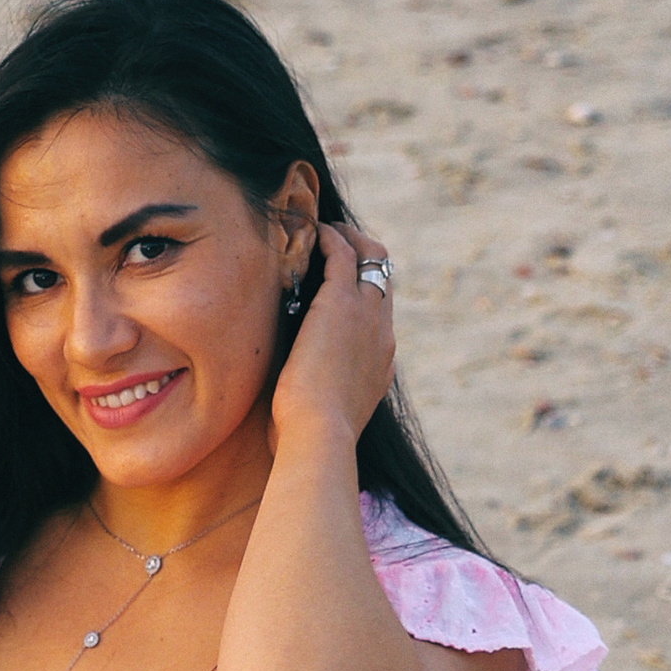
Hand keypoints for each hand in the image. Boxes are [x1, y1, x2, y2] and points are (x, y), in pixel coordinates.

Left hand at [270, 221, 394, 453]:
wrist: (320, 436)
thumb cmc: (308, 440)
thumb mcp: (319, 420)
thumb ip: (314, 405)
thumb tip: (287, 415)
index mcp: (381, 364)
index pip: (381, 319)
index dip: (363, 297)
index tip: (340, 289)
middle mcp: (383, 335)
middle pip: (383, 281)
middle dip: (363, 257)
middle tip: (337, 245)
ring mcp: (367, 316)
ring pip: (373, 258)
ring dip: (350, 239)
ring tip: (326, 230)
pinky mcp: (342, 302)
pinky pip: (344, 254)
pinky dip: (330, 238)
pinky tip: (312, 232)